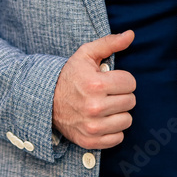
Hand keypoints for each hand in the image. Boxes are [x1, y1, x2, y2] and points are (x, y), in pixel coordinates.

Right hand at [52, 31, 136, 148]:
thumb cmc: (70, 75)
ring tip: (106, 106)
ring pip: (127, 120)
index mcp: (95, 84)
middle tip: (108, 93)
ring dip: (119, 113)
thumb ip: (109, 43)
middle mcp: (94, 107)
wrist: (45, 100)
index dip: (122, 79)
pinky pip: (118, 138)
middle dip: (121, 95)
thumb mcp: (86, 54)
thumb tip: (131, 34)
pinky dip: (113, 130)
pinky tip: (103, 120)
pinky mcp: (90, 141)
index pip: (130, 83)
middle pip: (130, 101)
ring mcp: (92, 127)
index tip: (111, 80)